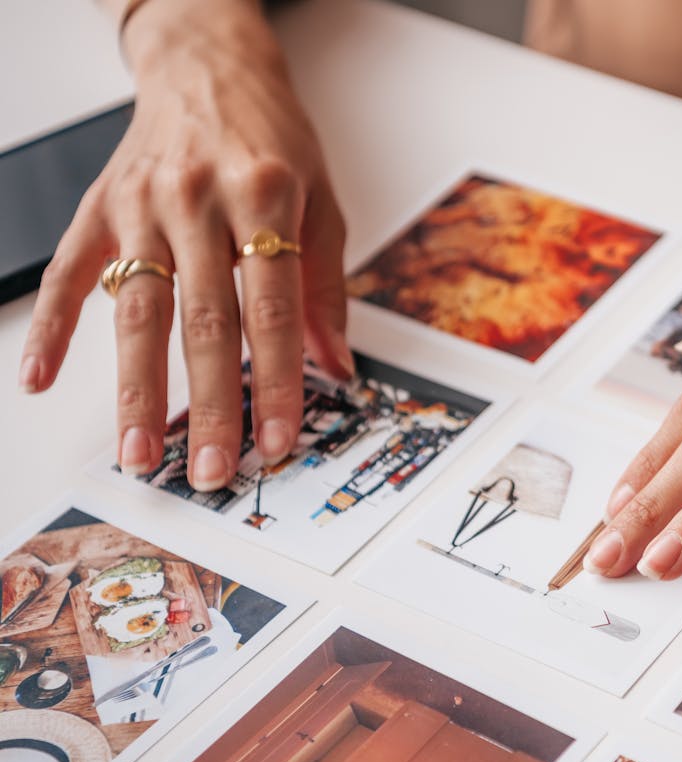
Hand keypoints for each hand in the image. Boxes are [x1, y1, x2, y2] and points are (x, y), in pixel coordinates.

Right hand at [19, 0, 351, 488]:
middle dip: (210, 403)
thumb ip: (327, 286)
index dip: (280, 381)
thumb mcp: (323, 201)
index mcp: (264, 197)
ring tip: (140, 453)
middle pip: (204, 321)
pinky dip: (52, 329)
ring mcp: (140, 205)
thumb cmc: (272, 139)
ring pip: (137, 310)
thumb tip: (336, 365)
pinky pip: (68, 274)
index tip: (281, 439)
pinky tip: (40, 381)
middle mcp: (198, 201)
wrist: (209, 67)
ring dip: (137, 390)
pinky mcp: (98, 207)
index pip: (275, 310)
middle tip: (212, 468)